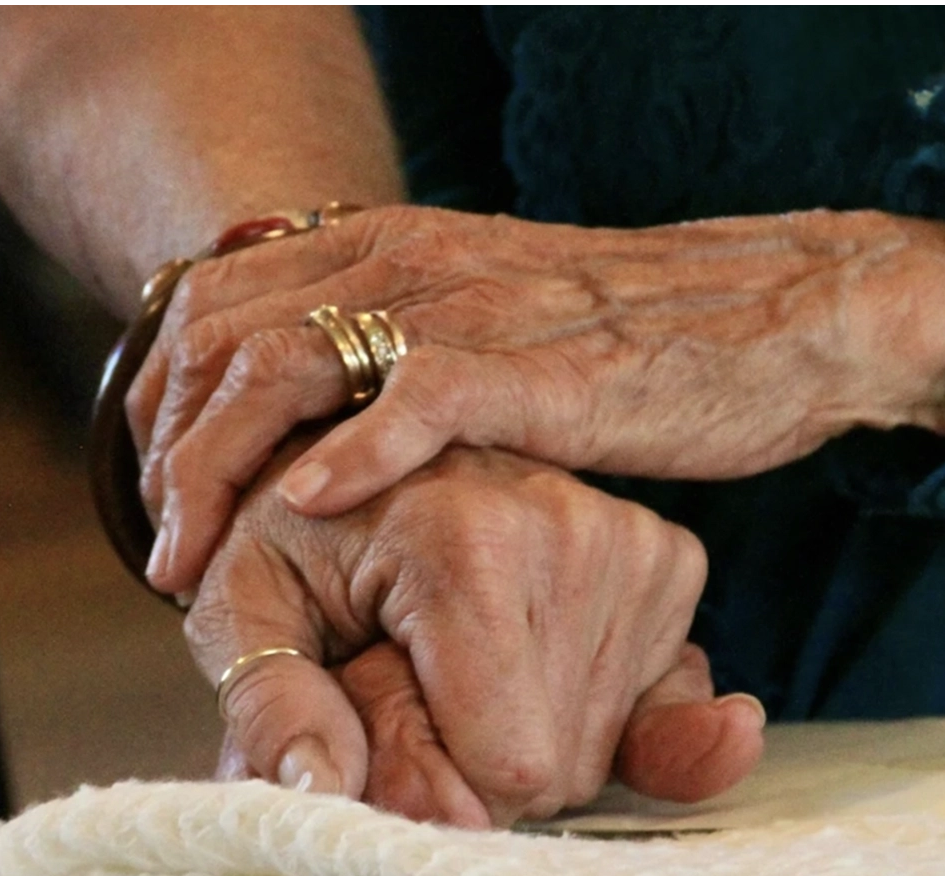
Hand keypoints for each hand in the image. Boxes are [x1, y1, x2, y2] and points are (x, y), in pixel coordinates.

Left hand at [132, 204, 944, 594]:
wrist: (785, 310)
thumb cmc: (646, 337)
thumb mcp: (504, 323)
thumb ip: (421, 352)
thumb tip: (353, 421)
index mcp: (396, 249)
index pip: (219, 303)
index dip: (164, 399)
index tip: (159, 491)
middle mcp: (414, 264)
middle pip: (224, 336)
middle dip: (166, 447)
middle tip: (161, 543)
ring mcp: (472, 310)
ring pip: (290, 365)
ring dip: (222, 465)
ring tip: (195, 556)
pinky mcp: (540, 368)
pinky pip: (419, 398)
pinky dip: (352, 451)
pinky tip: (304, 503)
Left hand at [187, 445, 764, 826]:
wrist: (374, 445)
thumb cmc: (301, 536)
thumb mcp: (245, 612)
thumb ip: (271, 705)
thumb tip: (326, 791)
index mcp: (466, 539)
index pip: (511, 765)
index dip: (441, 785)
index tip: (387, 720)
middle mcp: (572, 527)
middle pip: (558, 766)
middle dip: (478, 761)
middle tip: (419, 683)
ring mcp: (634, 540)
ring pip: (600, 746)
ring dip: (525, 734)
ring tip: (463, 660)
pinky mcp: (669, 559)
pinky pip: (651, 706)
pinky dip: (583, 708)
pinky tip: (526, 662)